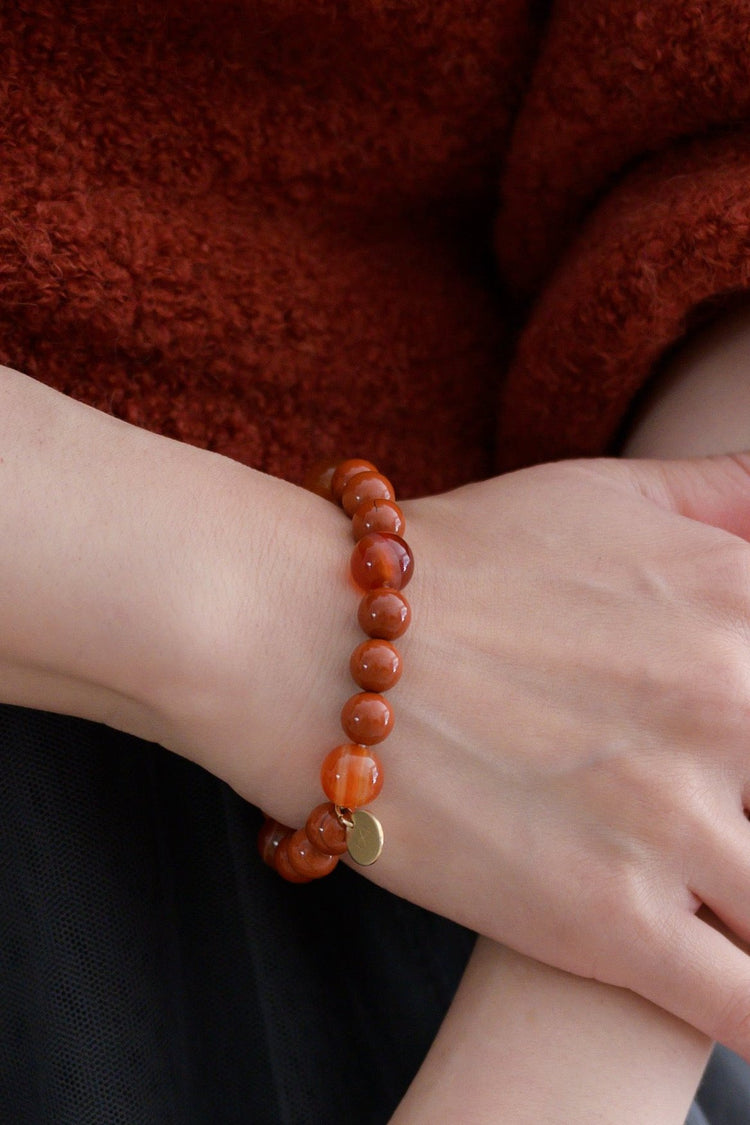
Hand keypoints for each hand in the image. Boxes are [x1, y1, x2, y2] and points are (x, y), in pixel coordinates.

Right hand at [332, 455, 749, 1058]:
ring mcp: (676, 819)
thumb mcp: (602, 494)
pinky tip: (733, 1003)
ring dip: (747, 903)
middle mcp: (731, 706)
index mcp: (740, 605)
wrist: (303, 636)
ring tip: (709, 896)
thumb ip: (717, 494)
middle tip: (704, 814)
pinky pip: (744, 1009)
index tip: (729, 760)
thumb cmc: (452, 563)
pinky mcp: (610, 923)